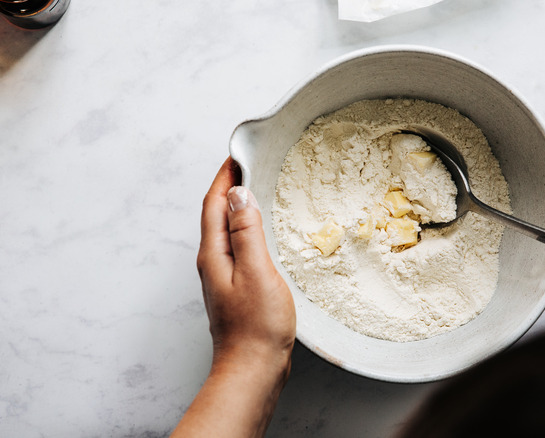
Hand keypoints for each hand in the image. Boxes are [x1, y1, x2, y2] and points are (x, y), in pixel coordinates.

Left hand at [173, 158, 295, 437]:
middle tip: (248, 165)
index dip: (223, 177)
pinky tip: (261, 232)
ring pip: (226, 231)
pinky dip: (247, 229)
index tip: (237, 154)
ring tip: (256, 190)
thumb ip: (246, 232)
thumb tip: (238, 194)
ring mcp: (223, 277)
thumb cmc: (256, 325)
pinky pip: (238, 247)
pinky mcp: (237, 288)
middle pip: (215, 215)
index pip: (213, 204)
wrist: (253, 368)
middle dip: (228, 187)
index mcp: (214, 254)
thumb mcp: (256, 271)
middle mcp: (213, 263)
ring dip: (237, 207)